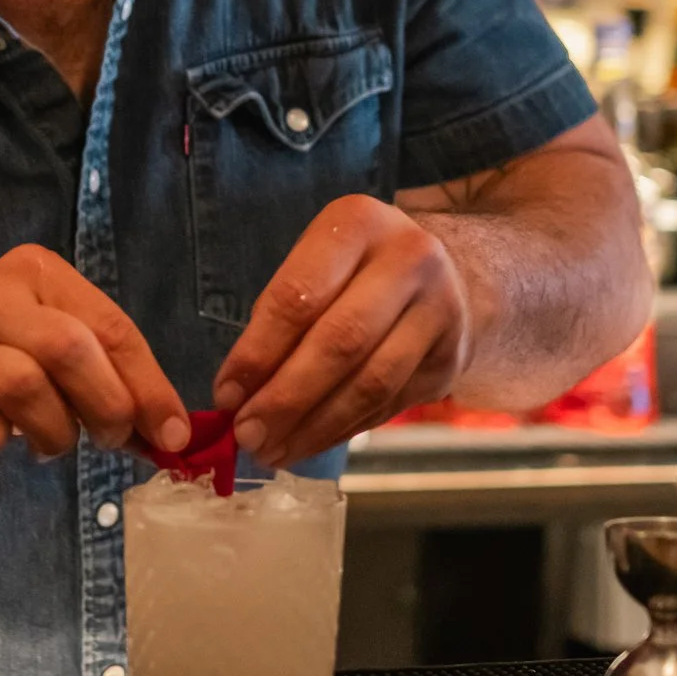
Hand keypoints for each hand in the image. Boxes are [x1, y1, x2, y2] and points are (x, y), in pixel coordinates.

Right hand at [0, 245, 190, 486]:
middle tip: (111, 441)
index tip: (173, 434)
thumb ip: (114, 383)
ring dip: (55, 433)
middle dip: (108, 407)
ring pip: (27, 386)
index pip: (110, 326)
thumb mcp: (60, 363)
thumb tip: (174, 434)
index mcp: (36, 274)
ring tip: (47, 441)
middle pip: (71, 348)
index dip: (149, 386)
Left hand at [213, 195, 470, 467]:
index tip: (225, 395)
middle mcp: (409, 260)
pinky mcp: (450, 359)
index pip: (298, 297)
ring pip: (370, 383)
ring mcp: (440, 311)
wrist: (448, 272)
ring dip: (314, 427)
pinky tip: (308, 443)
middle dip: (286, 398)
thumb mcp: (317, 262)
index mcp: (358, 224)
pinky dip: (342, 430)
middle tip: (247, 435)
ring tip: (272, 451)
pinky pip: (388, 405)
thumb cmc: (356, 268)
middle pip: (339, 342)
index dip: (257, 352)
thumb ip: (278, 316)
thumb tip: (236, 395)